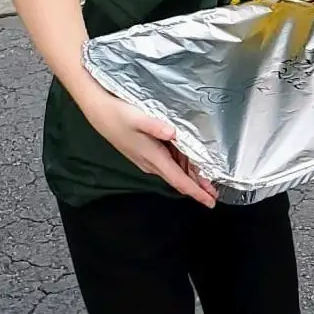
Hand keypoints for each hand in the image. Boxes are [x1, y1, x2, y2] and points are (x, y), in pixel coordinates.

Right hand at [83, 93, 216, 206]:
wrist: (98, 111)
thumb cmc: (118, 114)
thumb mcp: (138, 118)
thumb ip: (156, 126)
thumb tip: (172, 133)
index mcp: (153, 157)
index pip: (179, 180)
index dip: (196, 192)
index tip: (210, 202)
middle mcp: (151, 162)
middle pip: (179, 179)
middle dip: (198, 187)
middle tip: (215, 193)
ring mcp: (148, 158)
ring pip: (175, 171)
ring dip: (191, 177)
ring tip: (208, 181)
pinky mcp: (146, 151)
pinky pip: (169, 162)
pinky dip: (182, 166)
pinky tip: (191, 163)